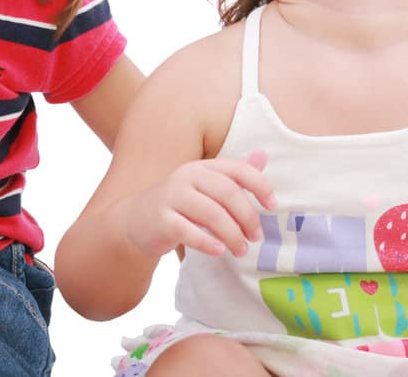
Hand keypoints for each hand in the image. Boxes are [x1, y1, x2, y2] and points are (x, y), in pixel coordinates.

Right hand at [121, 149, 274, 259]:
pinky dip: (207, 242)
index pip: (237, 169)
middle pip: (227, 193)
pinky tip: (219, 251)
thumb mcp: (204, 186)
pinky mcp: (161, 220)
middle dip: (247, 217)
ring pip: (211, 214)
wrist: (135, 221)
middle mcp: (186, 177)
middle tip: (256, 237)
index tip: (272, 206)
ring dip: (232, 235)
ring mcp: (171, 197)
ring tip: (242, 251)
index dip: (259, 186)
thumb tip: (263, 156)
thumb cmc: (178, 205)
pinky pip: (188, 231)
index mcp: (201, 167)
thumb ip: (233, 174)